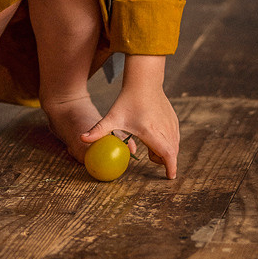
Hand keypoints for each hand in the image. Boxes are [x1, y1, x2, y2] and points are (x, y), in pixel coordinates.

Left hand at [80, 55, 179, 178]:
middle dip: (163, 160)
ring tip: (150, 144)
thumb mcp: (112, 117)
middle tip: (149, 156)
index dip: (170, 167)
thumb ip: (98, 130)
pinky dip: (169, 142)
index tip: (170, 177)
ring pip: (174, 145)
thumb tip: (82, 138)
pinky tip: (156, 135)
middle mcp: (164, 129)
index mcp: (151, 132)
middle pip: (170, 153)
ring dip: (165, 151)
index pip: (167, 154)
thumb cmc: (127, 100)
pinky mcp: (173, 120)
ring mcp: (171, 124)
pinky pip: (175, 137)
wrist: (144, 81)